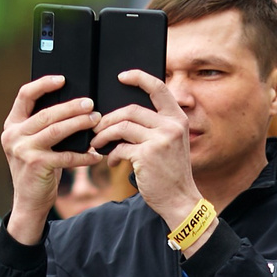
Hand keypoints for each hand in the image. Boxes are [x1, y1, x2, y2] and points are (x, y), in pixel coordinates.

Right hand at [0, 74, 100, 245]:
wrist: (28, 203)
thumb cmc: (36, 170)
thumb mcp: (33, 145)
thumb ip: (44, 127)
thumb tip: (74, 107)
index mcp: (12, 125)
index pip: (25, 95)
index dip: (44, 84)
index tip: (62, 79)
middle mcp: (14, 136)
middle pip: (47, 113)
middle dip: (72, 106)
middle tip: (91, 103)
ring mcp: (23, 150)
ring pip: (56, 130)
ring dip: (79, 124)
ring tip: (96, 119)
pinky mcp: (37, 165)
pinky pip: (66, 156)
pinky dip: (84, 155)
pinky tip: (96, 154)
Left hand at [89, 71, 207, 244]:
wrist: (179, 200)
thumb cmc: (170, 172)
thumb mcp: (171, 143)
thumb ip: (155, 126)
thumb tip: (121, 116)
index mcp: (178, 119)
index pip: (158, 88)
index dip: (139, 77)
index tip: (121, 76)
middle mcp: (171, 126)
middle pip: (131, 109)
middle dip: (108, 119)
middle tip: (96, 128)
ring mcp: (160, 140)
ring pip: (122, 126)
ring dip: (104, 136)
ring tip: (97, 144)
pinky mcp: (147, 156)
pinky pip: (120, 148)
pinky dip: (110, 155)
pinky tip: (110, 162)